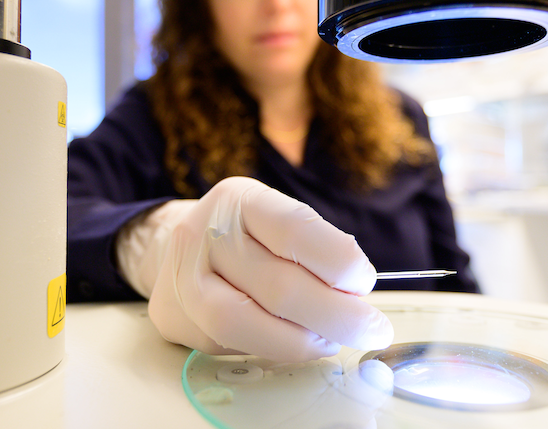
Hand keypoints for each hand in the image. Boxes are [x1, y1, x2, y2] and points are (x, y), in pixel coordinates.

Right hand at [147, 177, 392, 361]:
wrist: (179, 249)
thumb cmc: (246, 237)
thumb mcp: (276, 220)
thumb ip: (314, 248)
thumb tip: (356, 296)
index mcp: (240, 199)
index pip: (295, 230)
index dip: (339, 262)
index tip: (364, 282)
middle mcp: (204, 234)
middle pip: (279, 286)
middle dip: (337, 316)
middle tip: (371, 328)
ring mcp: (184, 279)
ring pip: (248, 323)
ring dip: (305, 341)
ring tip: (334, 341)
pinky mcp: (175, 318)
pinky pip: (233, 343)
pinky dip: (276, 348)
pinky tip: (301, 343)